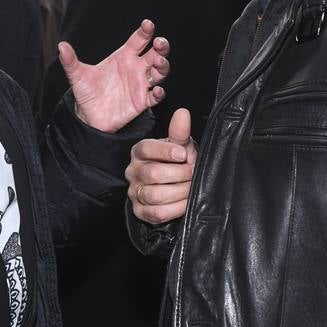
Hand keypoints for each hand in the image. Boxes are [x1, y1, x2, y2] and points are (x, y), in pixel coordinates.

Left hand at [61, 19, 169, 132]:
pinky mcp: (142, 101)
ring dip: (163, 66)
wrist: (89, 116)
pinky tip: (157, 90)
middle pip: (155, 53)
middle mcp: (135, 68)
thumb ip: (71, 61)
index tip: (148, 25)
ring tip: (159, 62)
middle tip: (160, 43)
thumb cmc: (86, 92)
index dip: (145, 31)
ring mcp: (140, 84)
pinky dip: (159, 92)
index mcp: (123, 57)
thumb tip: (61, 46)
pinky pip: (155, 96)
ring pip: (159, 72)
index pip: (138, 40)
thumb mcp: (77, 76)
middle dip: (161, 46)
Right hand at [126, 107, 196, 223]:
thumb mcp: (179, 146)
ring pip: (155, 195)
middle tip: (193, 172)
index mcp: (140, 151)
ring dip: (180, 192)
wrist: (173, 185)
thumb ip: (179, 132)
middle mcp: (133, 171)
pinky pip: (157, 213)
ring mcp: (134, 192)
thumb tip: (182, 113)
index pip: (146, 149)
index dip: (166, 152)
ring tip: (191, 187)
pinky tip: (185, 202)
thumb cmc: (176, 163)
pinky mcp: (140, 211)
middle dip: (180, 174)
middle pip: (153, 174)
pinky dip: (175, 208)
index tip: (184, 154)